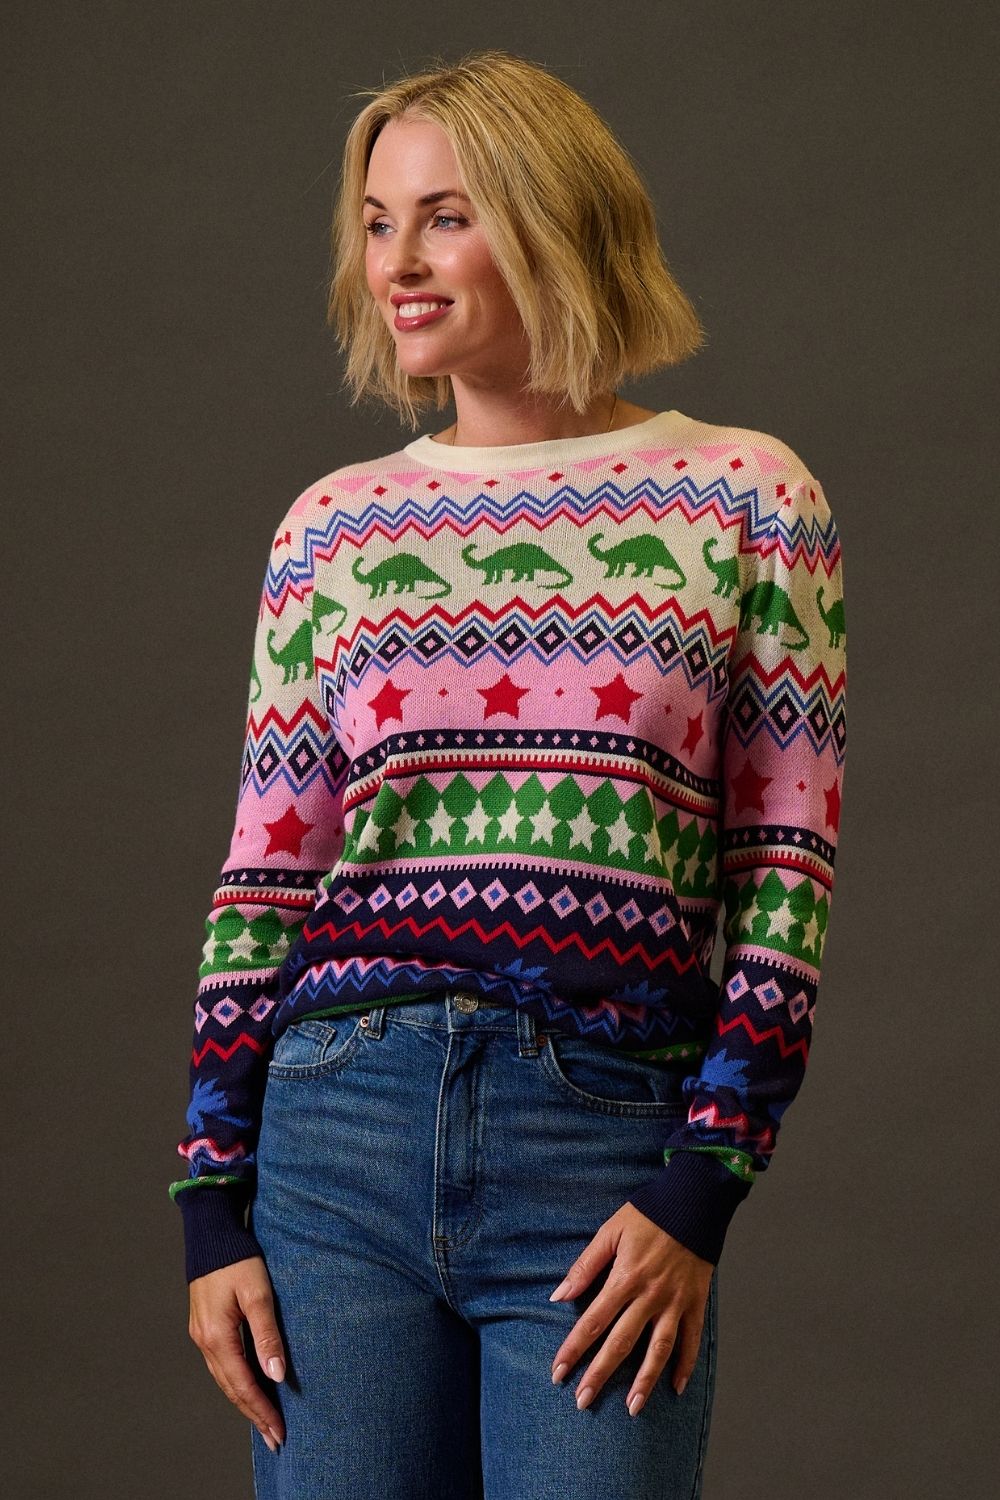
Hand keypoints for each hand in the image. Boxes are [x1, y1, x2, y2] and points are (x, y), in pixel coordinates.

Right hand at [188, 1255, 287, 1451]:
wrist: (211, 1233)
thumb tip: (277, 1374)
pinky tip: (249, 1387)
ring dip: (245, 1401)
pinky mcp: (205, 1326)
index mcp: (217, 1336)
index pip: (242, 1385)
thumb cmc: (237, 1259)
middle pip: (231, 1388)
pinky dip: (236, 1382)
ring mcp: (202, 1335)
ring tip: (265, 1421)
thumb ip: (267, 1334)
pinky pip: (222, 1365)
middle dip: (254, 1414)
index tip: (279, 1432)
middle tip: (275, 1439)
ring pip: (224, 1379)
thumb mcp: (258, 1294)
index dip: (261, 1410)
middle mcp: (205, 1341)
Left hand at [548, 1203, 713, 1415]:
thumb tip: (558, 1295)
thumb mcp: (610, 1232)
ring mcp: (675, 1302)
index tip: (558, 1373)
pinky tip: (676, 1388)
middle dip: (600, 1374)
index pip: (593, 1322)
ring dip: (644, 1381)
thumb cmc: (648, 1214)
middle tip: (583, 1402)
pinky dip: (685, 1366)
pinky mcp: (696, 1302)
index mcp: (625, 1278)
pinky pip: (691, 1340)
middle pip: (621, 1343)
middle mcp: (650, 1295)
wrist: (694, 1201)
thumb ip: (585, 1266)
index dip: (573, 1349)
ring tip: (631, 1408)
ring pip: (658, 1350)